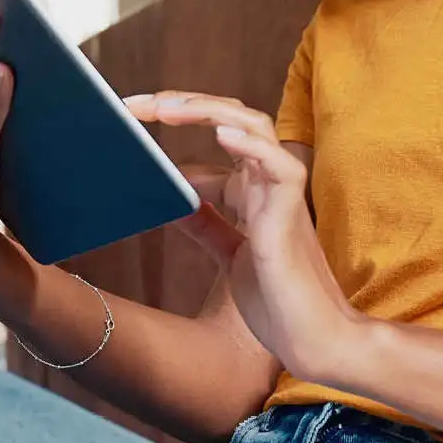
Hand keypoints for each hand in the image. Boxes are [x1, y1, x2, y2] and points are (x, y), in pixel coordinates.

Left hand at [126, 91, 365, 382]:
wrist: (311, 340)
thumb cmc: (276, 300)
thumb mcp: (228, 254)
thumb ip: (205, 224)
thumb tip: (170, 200)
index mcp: (252, 186)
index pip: (217, 128)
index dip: (176, 115)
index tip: (131, 113)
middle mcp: (266, 181)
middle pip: (231, 117)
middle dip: (184, 102)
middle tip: (136, 104)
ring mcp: (280, 194)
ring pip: (254, 126)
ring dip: (209, 111)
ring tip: (166, 108)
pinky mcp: (291, 215)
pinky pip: (279, 167)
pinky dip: (252, 147)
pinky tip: (221, 135)